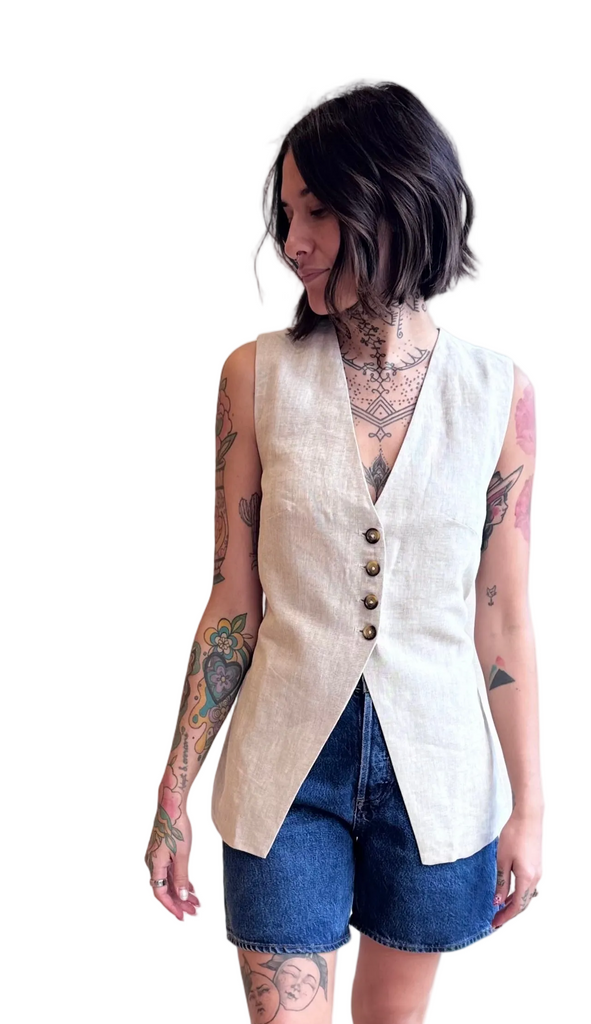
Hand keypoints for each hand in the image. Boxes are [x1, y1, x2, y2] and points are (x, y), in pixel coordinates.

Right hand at [145, 772, 200, 920]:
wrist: (171, 806)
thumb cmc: (176, 827)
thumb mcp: (182, 855)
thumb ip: (181, 877)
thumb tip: (181, 897)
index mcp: (154, 865)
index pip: (160, 893)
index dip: (171, 906)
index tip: (182, 916)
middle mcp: (152, 863)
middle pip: (165, 889)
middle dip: (179, 902)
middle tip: (194, 911)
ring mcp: (157, 857)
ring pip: (168, 880)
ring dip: (181, 892)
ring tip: (195, 902)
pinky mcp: (162, 851)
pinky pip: (170, 871)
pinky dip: (180, 880)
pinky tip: (190, 887)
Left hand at [492, 807, 542, 929]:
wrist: (528, 818)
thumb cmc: (514, 836)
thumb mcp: (502, 860)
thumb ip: (501, 882)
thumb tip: (498, 901)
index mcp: (526, 878)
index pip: (517, 905)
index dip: (505, 916)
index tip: (494, 923)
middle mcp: (535, 878)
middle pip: (523, 903)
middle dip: (509, 913)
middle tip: (495, 920)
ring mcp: (537, 872)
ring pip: (526, 896)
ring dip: (514, 904)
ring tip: (500, 909)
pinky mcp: (536, 866)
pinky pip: (528, 887)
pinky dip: (518, 894)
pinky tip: (509, 894)